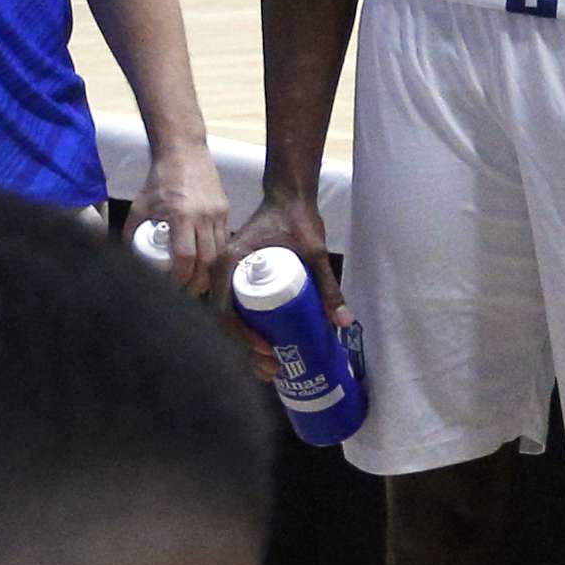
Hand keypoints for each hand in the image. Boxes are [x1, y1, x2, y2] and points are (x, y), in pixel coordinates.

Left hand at [140, 144, 229, 296]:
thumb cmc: (160, 178)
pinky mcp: (225, 210)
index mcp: (181, 215)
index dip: (180, 277)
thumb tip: (126, 256)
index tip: (172, 286)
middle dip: (198, 283)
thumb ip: (132, 232)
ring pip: (220, 253)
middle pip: (207, 261)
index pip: (185, 257)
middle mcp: (203, 216)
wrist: (184, 151)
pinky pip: (225, 240)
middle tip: (187, 293)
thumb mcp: (140, 206)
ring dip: (210, 273)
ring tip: (199, 284)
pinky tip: (208, 264)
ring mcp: (218, 213)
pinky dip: (217, 256)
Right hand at [218, 184, 329, 379]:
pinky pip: (238, 309)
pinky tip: (265, 348)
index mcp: (228, 264)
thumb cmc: (295, 218)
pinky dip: (248, 331)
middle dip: (246, 349)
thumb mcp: (313, 252)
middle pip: (226, 321)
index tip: (267, 349)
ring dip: (246, 345)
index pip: (225, 310)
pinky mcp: (240, 280)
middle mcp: (221, 272)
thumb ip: (327, 285)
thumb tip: (343, 322)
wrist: (289, 195)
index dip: (242, 337)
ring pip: (231, 319)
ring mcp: (229, 277)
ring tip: (271, 367)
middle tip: (273, 368)